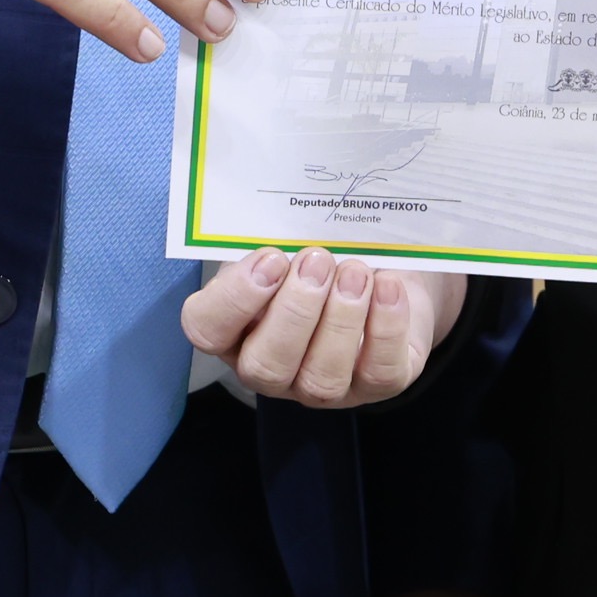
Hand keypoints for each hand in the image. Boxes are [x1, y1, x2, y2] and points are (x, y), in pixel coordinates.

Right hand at [177, 248, 468, 407]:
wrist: (382, 270)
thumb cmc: (321, 255)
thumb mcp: (288, 241)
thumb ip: (273, 234)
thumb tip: (281, 211)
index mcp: (236, 327)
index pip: (208, 329)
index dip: (235, 298)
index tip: (271, 257)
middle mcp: (273, 367)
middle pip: (265, 365)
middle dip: (294, 311)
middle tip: (318, 259)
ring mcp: (322, 385)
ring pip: (321, 379)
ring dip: (340, 321)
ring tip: (356, 272)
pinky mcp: (377, 386)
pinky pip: (379, 373)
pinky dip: (386, 327)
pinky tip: (388, 286)